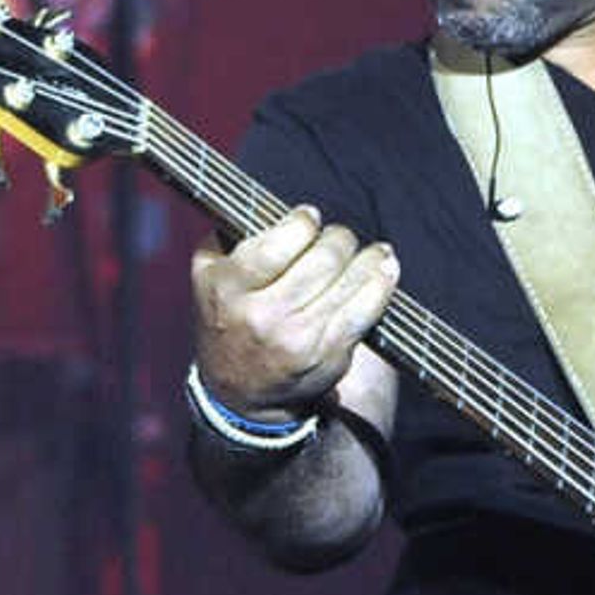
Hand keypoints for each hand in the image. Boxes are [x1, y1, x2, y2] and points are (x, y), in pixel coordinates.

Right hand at [189, 205, 394, 418]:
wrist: (239, 394)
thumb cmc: (228, 320)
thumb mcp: (207, 277)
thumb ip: (228, 236)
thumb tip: (262, 200)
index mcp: (228, 289)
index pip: (282, 240)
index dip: (304, 221)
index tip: (309, 219)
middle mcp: (262, 315)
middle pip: (323, 257)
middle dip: (339, 239)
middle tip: (339, 239)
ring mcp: (297, 339)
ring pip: (349, 280)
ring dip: (370, 258)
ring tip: (376, 251)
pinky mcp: (327, 356)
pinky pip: (365, 310)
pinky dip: (382, 285)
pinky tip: (387, 269)